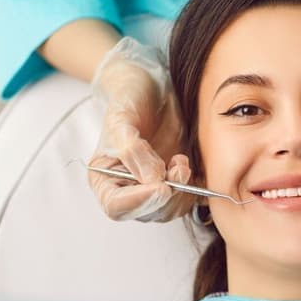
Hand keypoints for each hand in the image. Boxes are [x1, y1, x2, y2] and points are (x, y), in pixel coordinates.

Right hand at [88, 37, 192, 220]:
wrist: (154, 88)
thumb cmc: (130, 100)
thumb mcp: (122, 118)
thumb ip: (132, 150)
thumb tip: (153, 180)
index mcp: (105, 179)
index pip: (116, 207)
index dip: (138, 202)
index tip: (160, 187)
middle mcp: (129, 190)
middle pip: (147, 213)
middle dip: (166, 194)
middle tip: (179, 167)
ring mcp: (154, 189)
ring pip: (171, 209)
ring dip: (182, 190)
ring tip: (182, 160)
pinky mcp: (178, 184)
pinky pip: (190, 200)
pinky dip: (195, 187)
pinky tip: (189, 162)